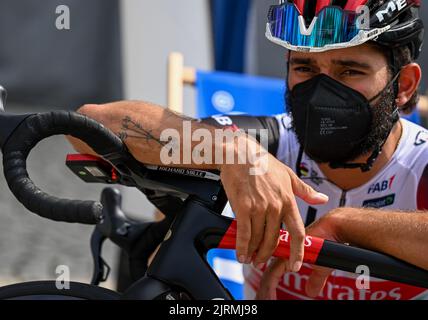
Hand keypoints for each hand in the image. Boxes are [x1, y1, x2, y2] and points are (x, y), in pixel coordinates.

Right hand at [219, 134, 328, 272]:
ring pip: (258, 239)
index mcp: (288, 199)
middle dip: (267, 254)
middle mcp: (275, 206)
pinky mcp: (242, 207)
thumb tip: (322, 199)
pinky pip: (244, 233)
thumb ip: (305, 191)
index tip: (295, 264)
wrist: (239, 154)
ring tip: (249, 258)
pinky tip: (240, 253)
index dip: (298, 251)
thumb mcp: (288, 174)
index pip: (298, 231)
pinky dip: (242, 247)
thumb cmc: (261, 163)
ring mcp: (259, 207)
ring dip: (254, 253)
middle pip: (274, 239)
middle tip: (261, 260)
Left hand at [256, 210, 342, 298]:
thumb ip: (315, 278)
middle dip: (264, 289)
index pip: (272, 271)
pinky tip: (271, 292)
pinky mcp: (288, 251)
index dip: (267, 285)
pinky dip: (272, 282)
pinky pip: (276, 268)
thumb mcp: (320, 267)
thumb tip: (310, 291)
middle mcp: (285, 252)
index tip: (265, 297)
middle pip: (268, 273)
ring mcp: (285, 250)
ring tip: (266, 299)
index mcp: (289, 255)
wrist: (334, 230)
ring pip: (270, 272)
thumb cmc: (328, 243)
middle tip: (262, 299)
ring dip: (266, 288)